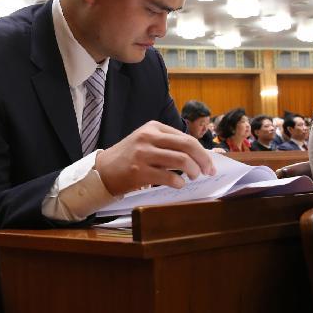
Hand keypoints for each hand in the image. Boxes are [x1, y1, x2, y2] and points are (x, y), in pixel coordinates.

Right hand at [95, 121, 215, 195]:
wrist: (103, 170)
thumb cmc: (128, 157)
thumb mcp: (145, 141)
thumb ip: (168, 143)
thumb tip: (198, 155)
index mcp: (153, 127)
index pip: (185, 137)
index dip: (202, 151)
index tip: (209, 163)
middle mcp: (148, 138)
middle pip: (187, 146)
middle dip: (203, 160)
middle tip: (208, 171)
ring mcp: (143, 154)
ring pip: (181, 160)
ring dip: (193, 171)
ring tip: (193, 177)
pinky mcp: (139, 172)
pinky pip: (169, 177)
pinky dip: (179, 183)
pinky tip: (178, 184)